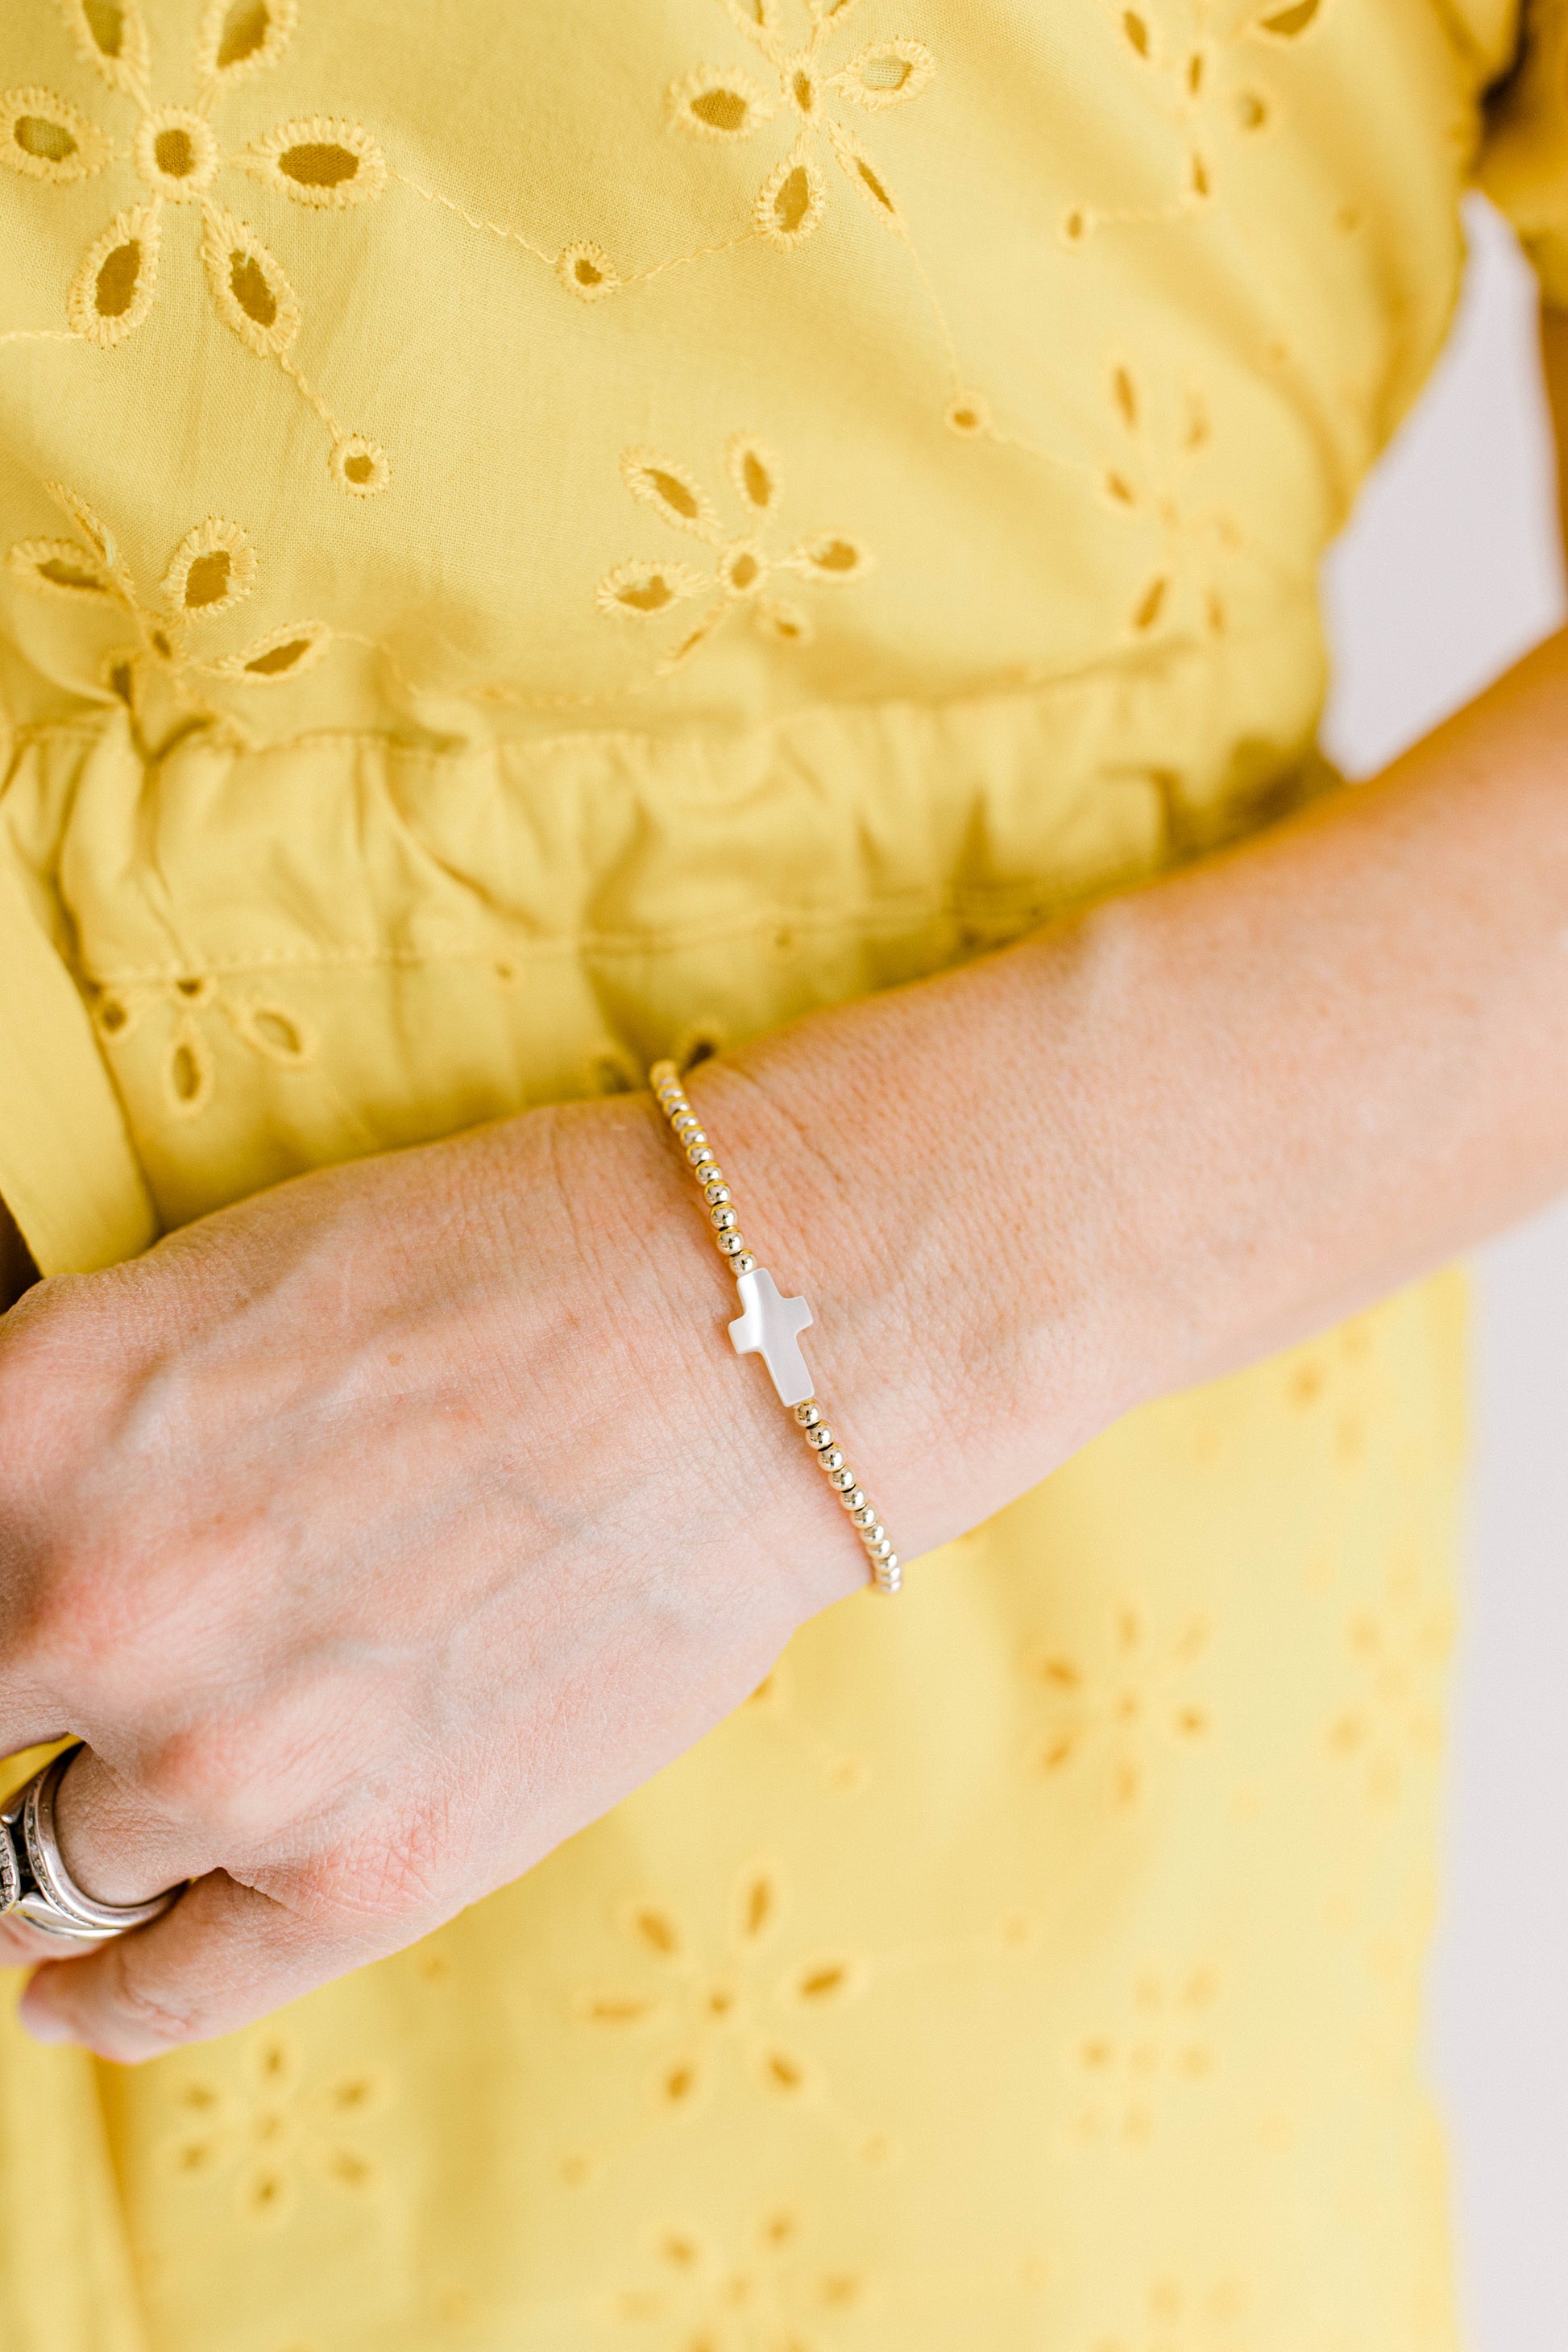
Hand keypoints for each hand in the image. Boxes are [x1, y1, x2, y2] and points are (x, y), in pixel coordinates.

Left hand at [0, 1090, 890, 2059]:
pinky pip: (149, 1989)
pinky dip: (90, 1988)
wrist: (750, 1340)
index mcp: (33, 1424)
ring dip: (82, 1812)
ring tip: (124, 1784)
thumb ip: (50, 1436)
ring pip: (44, 1859)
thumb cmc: (502, 1264)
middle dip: (8, 1701)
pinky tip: (71, 1976)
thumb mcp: (213, 1287)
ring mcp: (232, 1758)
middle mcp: (99, 1602)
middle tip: (45, 1698)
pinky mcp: (369, 1871)